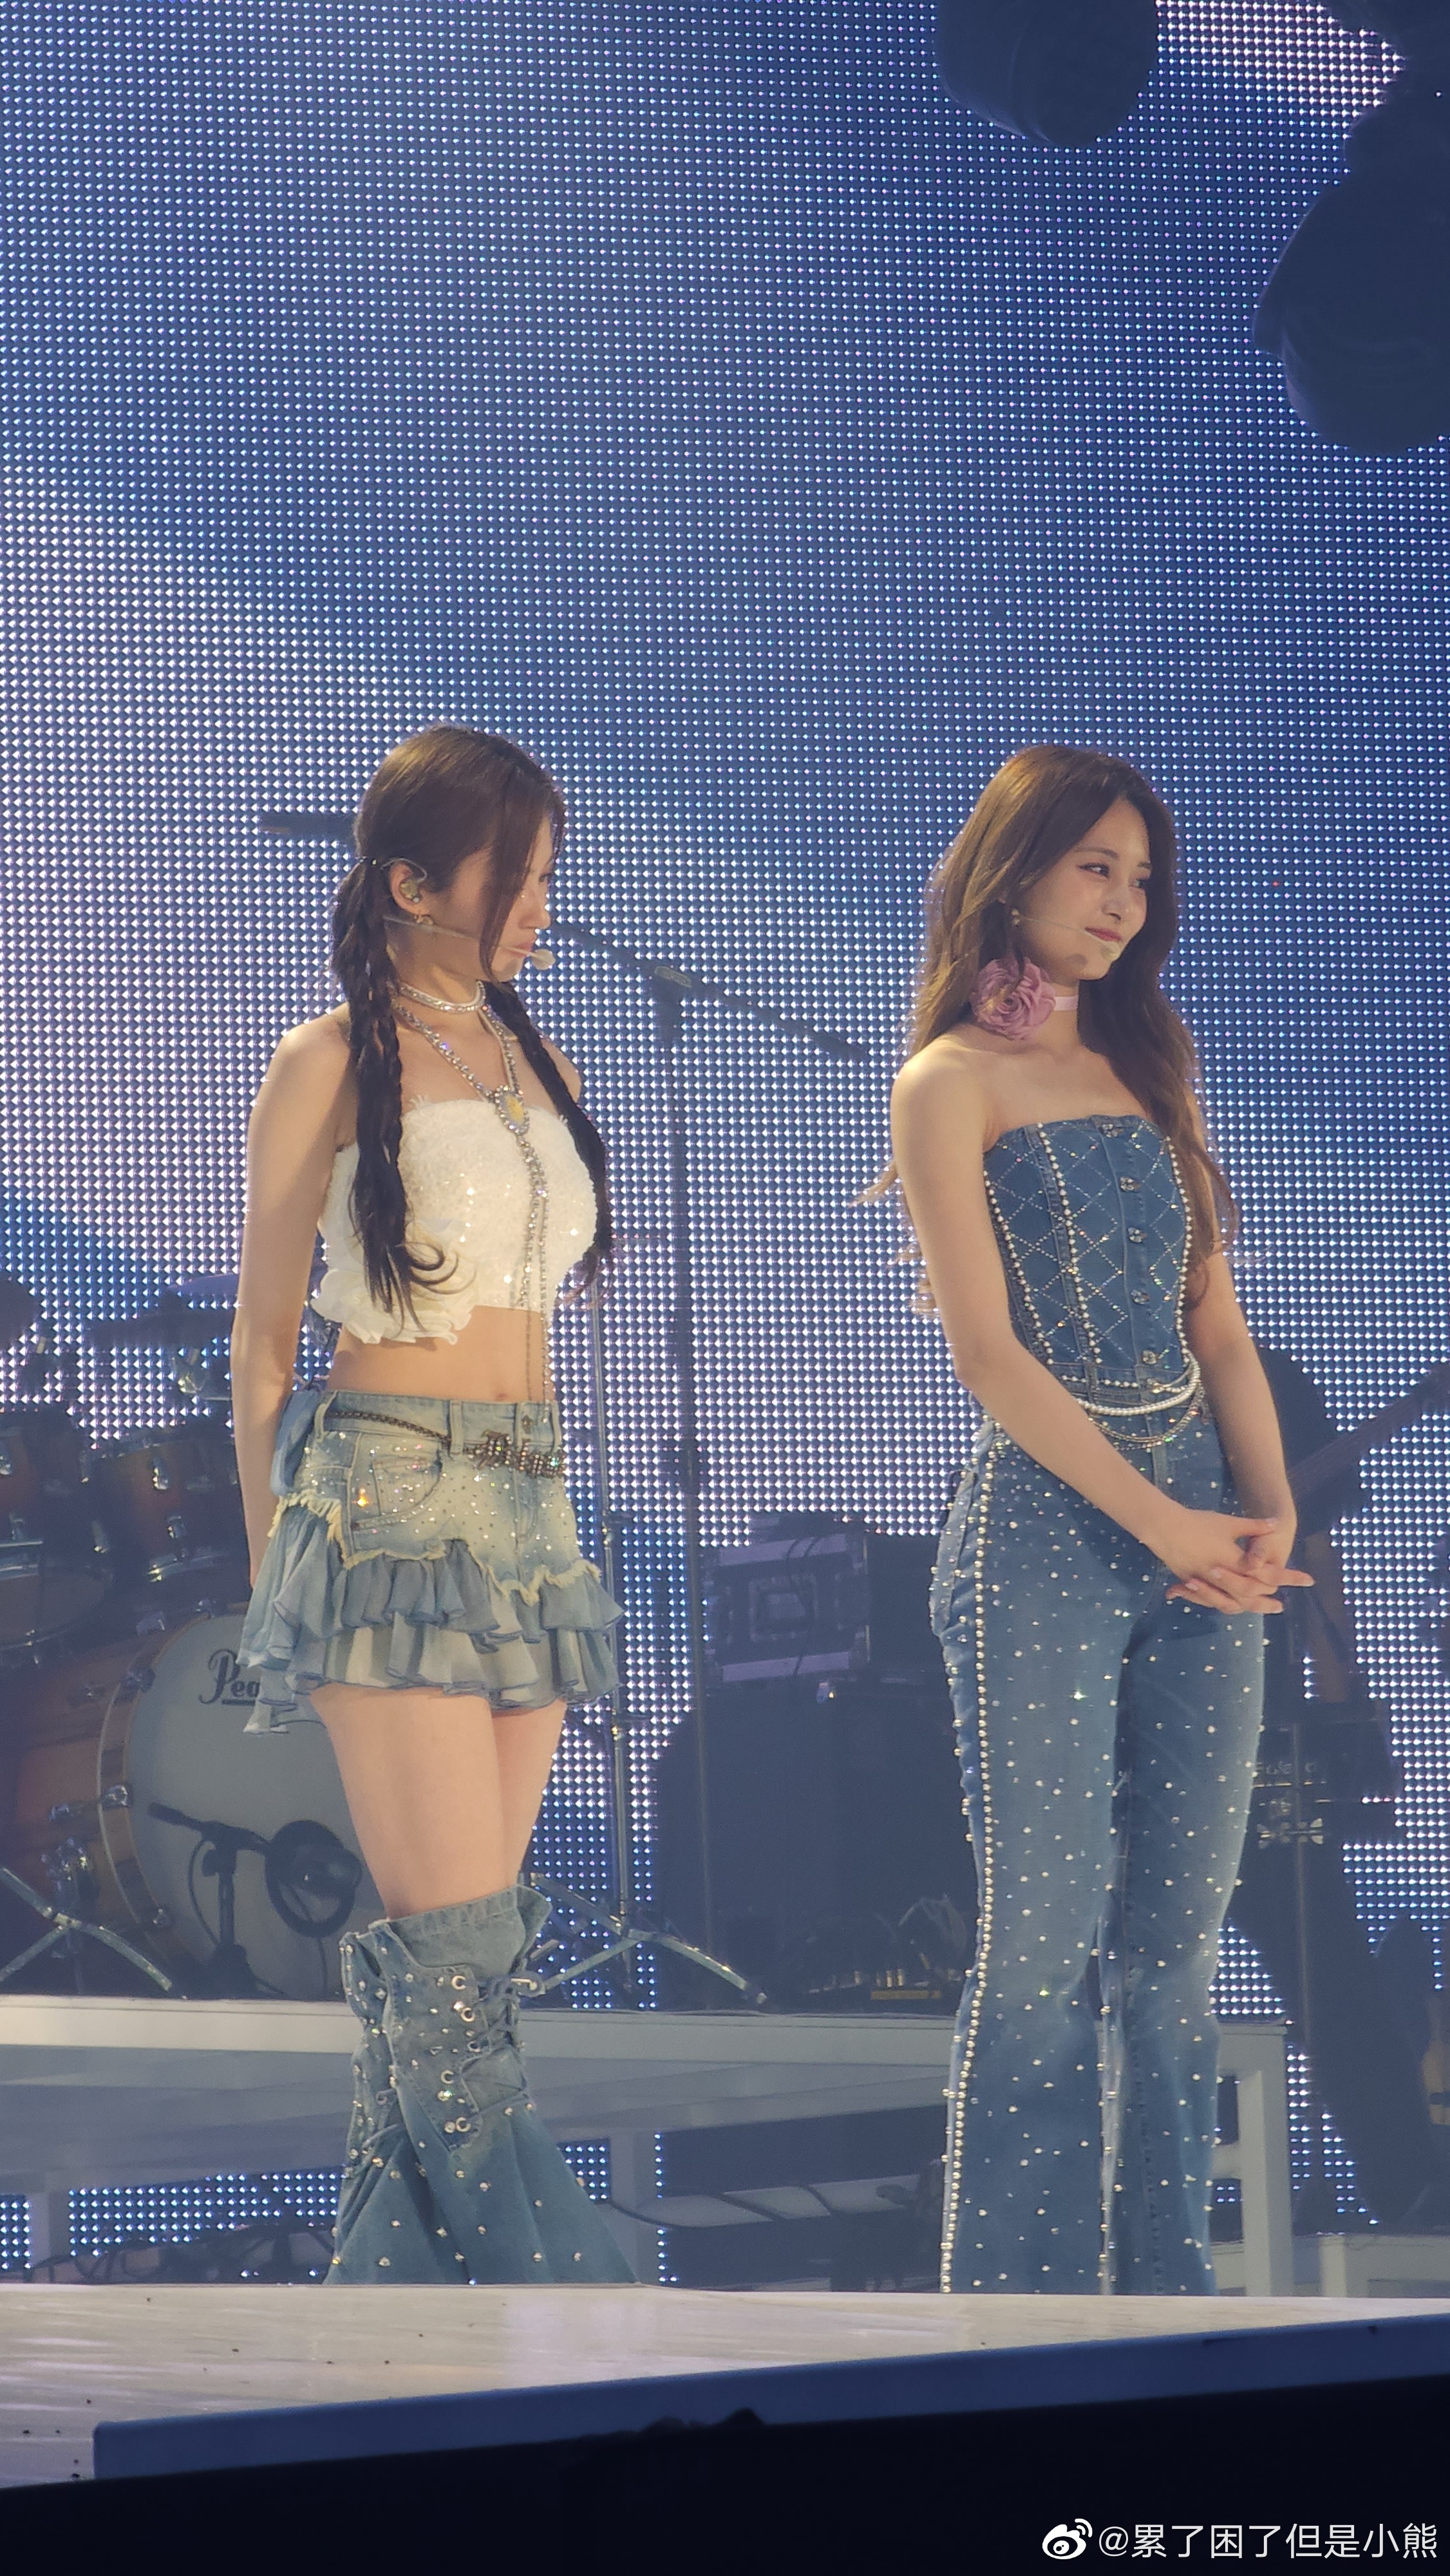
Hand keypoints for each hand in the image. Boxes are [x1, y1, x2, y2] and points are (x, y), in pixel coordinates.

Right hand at [1155, 1508, 1313, 1616]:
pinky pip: (1211, 1601)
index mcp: (1236, 1562)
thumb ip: (1253, 1527)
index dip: (1290, 1577)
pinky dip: (1221, 1604)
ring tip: (1255, 1611)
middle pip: (1252, 1596)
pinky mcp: (1193, 1584)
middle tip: (1281, 1607)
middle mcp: (1224, 1577)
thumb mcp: (1229, 1523)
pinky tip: (1228, 1604)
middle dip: (1267, 1602)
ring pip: (1231, 1604)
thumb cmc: (1199, 1523)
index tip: (1309, 1581)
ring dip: (1247, 1608)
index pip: (1269, 1574)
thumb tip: (1275, 1524)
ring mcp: (1207, 1584)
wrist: (1165, 1528)